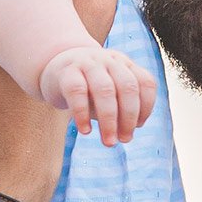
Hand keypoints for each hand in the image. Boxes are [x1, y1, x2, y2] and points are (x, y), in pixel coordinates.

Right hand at [39, 44, 160, 146]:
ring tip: (108, 141)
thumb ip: (118, 111)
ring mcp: (88, 63)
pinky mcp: (66, 71)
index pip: (145, 82)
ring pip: (105, 89)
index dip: (146, 107)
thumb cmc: (88, 89)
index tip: (138, 126)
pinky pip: (77, 91)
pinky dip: (82, 114)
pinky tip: (85, 131)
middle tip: (124, 140)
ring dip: (109, 120)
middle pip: (127, 86)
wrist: (55, 69)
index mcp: (125, 64)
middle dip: (129, 117)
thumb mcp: (108, 96)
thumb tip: (125, 134)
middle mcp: (109, 60)